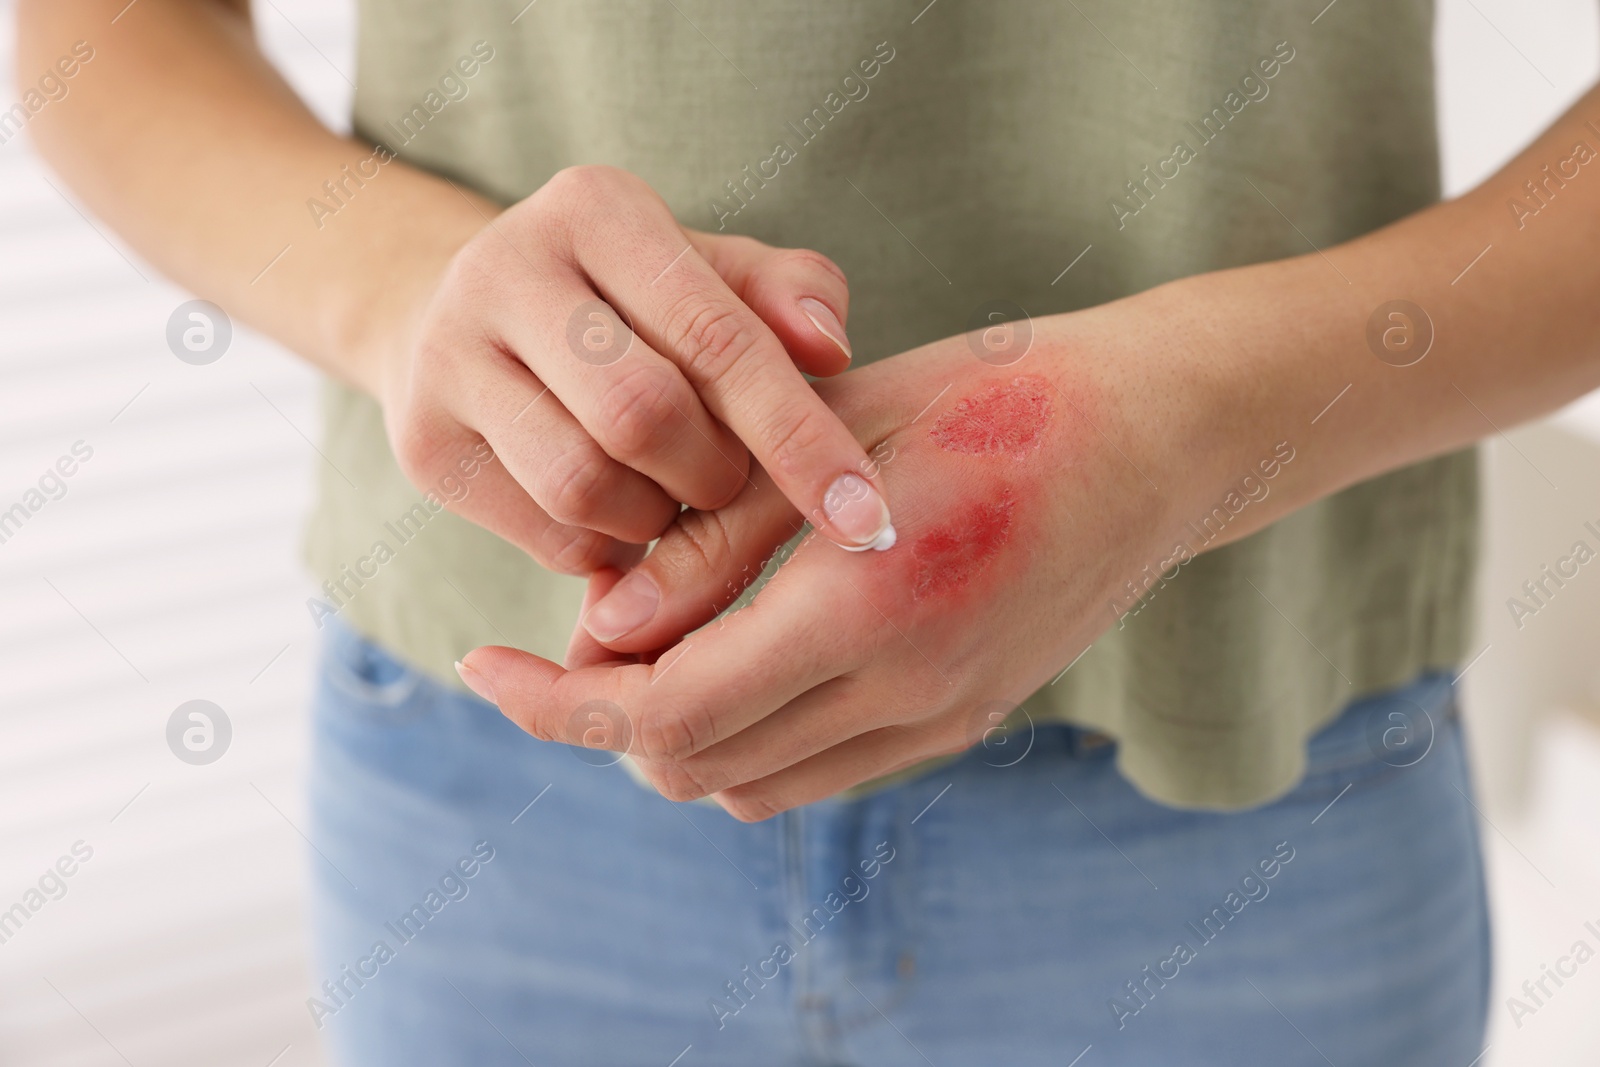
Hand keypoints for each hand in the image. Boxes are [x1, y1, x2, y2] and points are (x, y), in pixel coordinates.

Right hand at [377, 164, 893, 573]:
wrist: (463, 317)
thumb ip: (787, 297)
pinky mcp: (422, 445)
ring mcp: (448, 358)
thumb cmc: (630, 304)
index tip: (869, 516)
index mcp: (595, 208)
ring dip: (659, 520)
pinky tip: (620, 515)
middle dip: (715, 475)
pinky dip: (610, 550)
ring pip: (585, 487)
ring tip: (671, 494)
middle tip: (730, 482)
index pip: (717, 337)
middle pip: (644, 417)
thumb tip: (829, 347)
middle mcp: (505, 268)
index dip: (801, 436)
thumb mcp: (710, 275)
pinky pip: (548, 536)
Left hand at [459, 308, 1219, 817]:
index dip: (554, 703)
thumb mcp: (836, 432)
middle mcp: (906, 689)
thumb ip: (713, 544)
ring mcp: (943, 719)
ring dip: (677, 733)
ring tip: (651, 643)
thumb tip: (597, 631)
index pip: (664, 709)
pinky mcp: (966, 723)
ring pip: (753, 783)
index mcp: (865, 606)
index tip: (481, 665)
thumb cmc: (994, 395)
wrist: (1156, 438)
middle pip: (696, 763)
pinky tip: (738, 655)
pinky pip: (821, 770)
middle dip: (602, 717)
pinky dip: (751, 737)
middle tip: (567, 639)